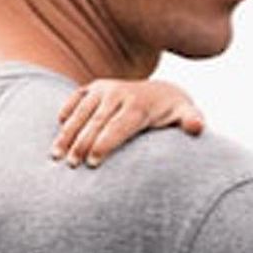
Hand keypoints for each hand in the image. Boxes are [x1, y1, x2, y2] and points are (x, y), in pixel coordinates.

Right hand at [50, 79, 205, 167]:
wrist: (162, 93)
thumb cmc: (172, 114)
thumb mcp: (186, 115)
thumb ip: (192, 121)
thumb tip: (197, 127)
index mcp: (138, 104)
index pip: (117, 126)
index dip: (104, 144)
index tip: (92, 163)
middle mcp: (118, 93)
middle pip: (96, 121)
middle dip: (81, 143)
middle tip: (71, 166)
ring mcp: (103, 89)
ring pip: (81, 111)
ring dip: (67, 133)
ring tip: (55, 156)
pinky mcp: (93, 87)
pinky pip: (75, 98)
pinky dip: (65, 111)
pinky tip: (57, 129)